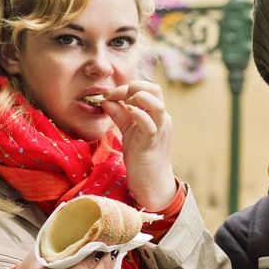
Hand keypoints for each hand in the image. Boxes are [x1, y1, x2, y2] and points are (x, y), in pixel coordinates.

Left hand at [102, 80, 175, 211]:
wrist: (151, 181)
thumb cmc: (141, 156)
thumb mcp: (129, 131)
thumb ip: (119, 115)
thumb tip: (106, 101)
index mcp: (157, 114)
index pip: (148, 88)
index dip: (127, 87)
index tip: (111, 96)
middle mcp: (162, 118)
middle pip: (155, 89)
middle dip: (133, 87)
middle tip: (116, 97)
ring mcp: (159, 130)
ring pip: (156, 104)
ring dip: (137, 98)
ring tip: (125, 107)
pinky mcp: (152, 142)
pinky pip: (149, 124)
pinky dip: (138, 115)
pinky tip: (128, 115)